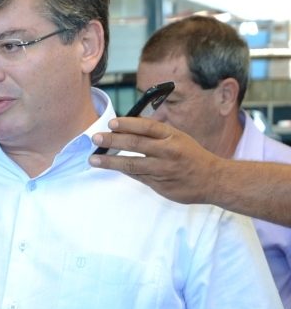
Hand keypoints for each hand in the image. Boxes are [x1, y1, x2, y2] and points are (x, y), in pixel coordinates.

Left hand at [89, 116, 221, 204]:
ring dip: (110, 161)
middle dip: (112, 140)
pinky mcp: (160, 185)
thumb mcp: (178, 138)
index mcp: (173, 136)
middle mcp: (168, 152)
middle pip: (135, 144)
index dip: (127, 124)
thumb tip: (125, 126)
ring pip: (132, 164)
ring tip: (93, 159)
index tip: (110, 123)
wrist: (214, 180)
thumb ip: (155, 134)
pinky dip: (123, 171)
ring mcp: (164, 170)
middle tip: (95, 138)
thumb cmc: (191, 155)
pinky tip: (110, 167)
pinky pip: (138, 177)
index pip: (146, 126)